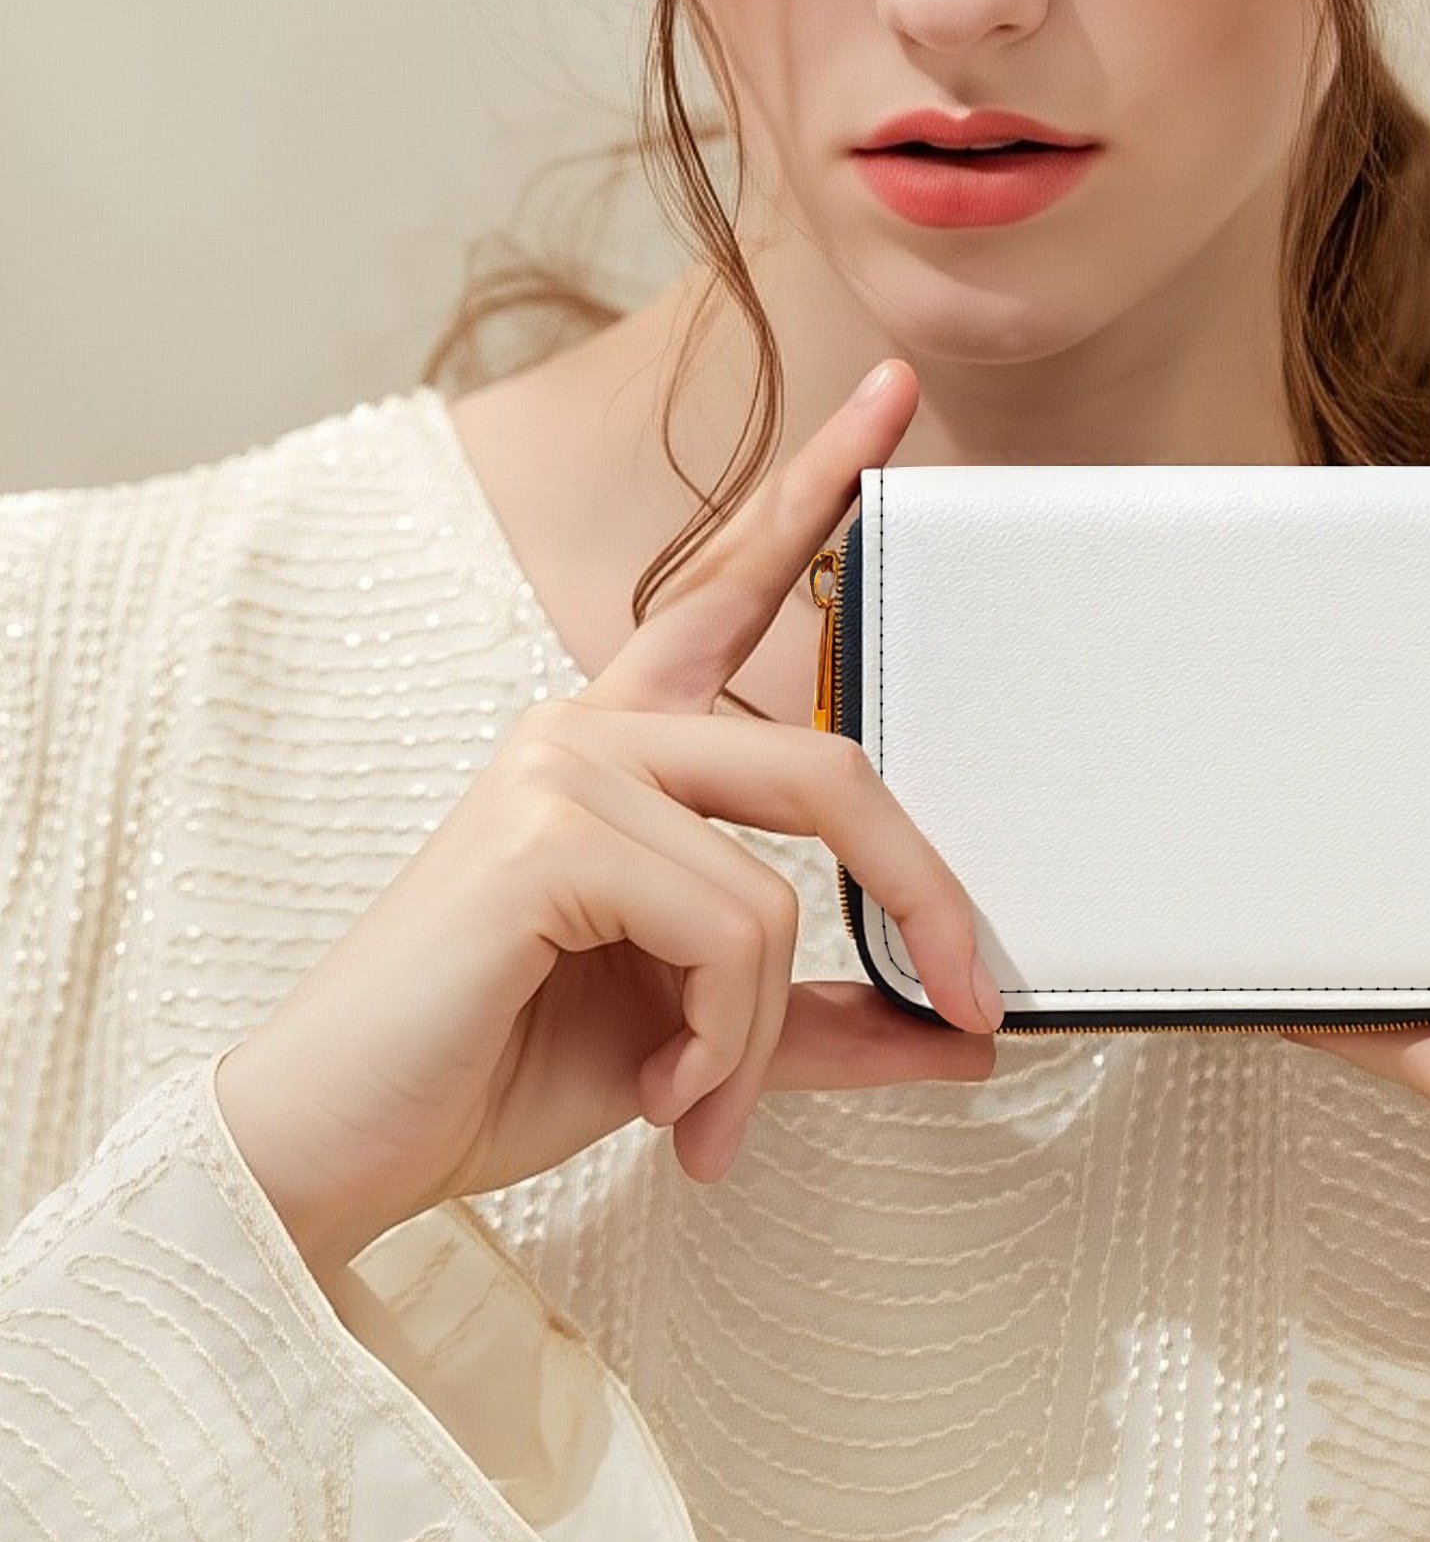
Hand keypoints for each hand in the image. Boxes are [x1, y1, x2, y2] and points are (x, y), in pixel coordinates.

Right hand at [218, 359, 1001, 1281]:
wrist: (348, 1146)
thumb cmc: (499, 1064)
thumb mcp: (700, 1035)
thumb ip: (818, 1018)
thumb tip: (956, 1034)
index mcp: (624, 748)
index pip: (734, 589)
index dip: (816, 492)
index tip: (894, 396)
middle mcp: (592, 732)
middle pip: (829, 766)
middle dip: (925, 898)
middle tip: (970, 1003)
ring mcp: (563, 768)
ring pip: (778, 890)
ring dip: (762, 1035)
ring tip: (706, 1109)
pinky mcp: (545, 832)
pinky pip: (730, 930)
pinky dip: (725, 1042)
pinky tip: (665, 1092)